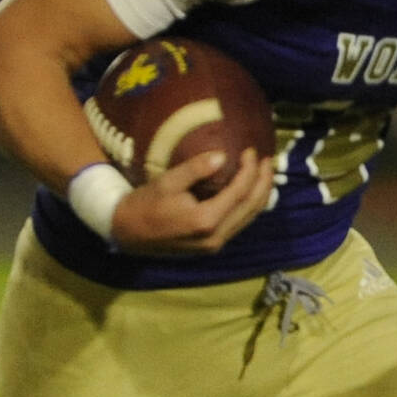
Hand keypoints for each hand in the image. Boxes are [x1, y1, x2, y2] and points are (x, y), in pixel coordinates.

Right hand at [111, 147, 274, 255]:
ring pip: (248, 218)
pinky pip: (239, 224)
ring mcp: (215, 244)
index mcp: (205, 220)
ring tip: (264, 173)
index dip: (250, 170)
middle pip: (251, 207)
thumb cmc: (144, 204)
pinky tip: (250, 191)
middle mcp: (215, 236)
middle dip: (263, 182)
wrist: (127, 233)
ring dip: (260, 195)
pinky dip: (249, 206)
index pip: (240, 192)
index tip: (252, 150)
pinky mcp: (212, 246)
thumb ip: (196, 169)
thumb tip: (222, 156)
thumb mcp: (167, 182)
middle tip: (268, 160)